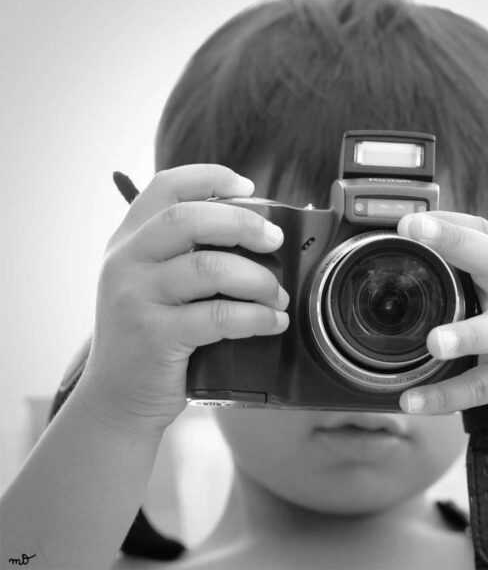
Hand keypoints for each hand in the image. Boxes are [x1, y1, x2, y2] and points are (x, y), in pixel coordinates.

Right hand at [75, 165, 288, 435]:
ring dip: (258, 279)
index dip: (210, 178)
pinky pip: (219, 316)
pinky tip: (273, 322)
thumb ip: (184, 255)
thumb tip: (254, 233)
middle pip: (188, 218)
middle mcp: (126, 262)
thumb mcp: (151, 285)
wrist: (117, 400)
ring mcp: (136, 298)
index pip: (165, 188)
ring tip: (278, 295)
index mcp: (128, 241)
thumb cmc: (150, 337)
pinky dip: (257, 317)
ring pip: (209, 267)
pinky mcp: (154, 336)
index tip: (248, 187)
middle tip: (276, 241)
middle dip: (243, 224)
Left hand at [396, 211, 487, 432]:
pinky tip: (413, 401)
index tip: (408, 218)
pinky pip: (480, 387)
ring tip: (435, 343)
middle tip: (419, 232)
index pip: (482, 231)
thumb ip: (474, 270)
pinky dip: (445, 396)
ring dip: (464, 335)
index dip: (444, 220)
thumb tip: (415, 254)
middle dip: (455, 241)